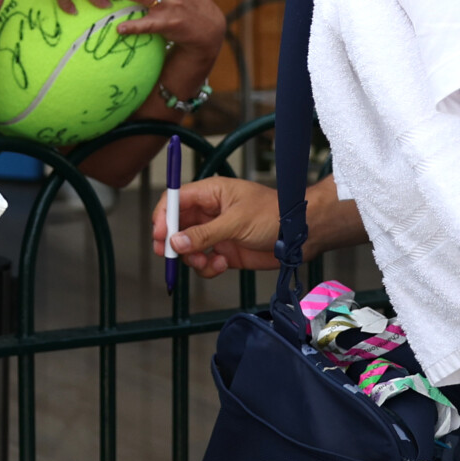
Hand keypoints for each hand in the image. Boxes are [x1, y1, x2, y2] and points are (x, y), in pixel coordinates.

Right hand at [154, 176, 280, 279]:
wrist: (300, 235)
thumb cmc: (273, 215)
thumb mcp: (236, 222)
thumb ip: (204, 233)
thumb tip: (176, 242)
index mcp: (210, 193)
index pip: (175, 200)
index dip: (163, 216)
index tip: (159, 234)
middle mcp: (209, 212)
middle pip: (176, 225)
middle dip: (171, 241)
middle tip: (168, 254)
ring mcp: (216, 233)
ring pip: (188, 246)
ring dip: (192, 257)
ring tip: (205, 261)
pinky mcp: (224, 251)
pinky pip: (204, 261)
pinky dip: (208, 267)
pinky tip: (222, 264)